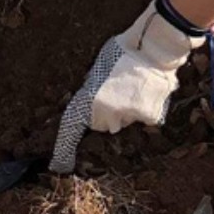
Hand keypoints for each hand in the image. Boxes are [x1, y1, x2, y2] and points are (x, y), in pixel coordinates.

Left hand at [49, 1, 202, 174]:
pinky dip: (146, 108)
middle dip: (105, 113)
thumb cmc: (124, 50)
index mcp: (89, 99)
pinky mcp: (149, 118)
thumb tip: (89, 94)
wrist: (154, 47)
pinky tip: (149, 90)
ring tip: (135, 86)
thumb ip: (92, 85)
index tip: (60, 165)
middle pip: (102, 124)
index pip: (71, 130)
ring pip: (124, 121)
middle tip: (115, 92)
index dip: (63, 150)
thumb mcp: (99, 66)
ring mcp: (129, 118)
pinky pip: (144, 118)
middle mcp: (107, 113)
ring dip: (126, 111)